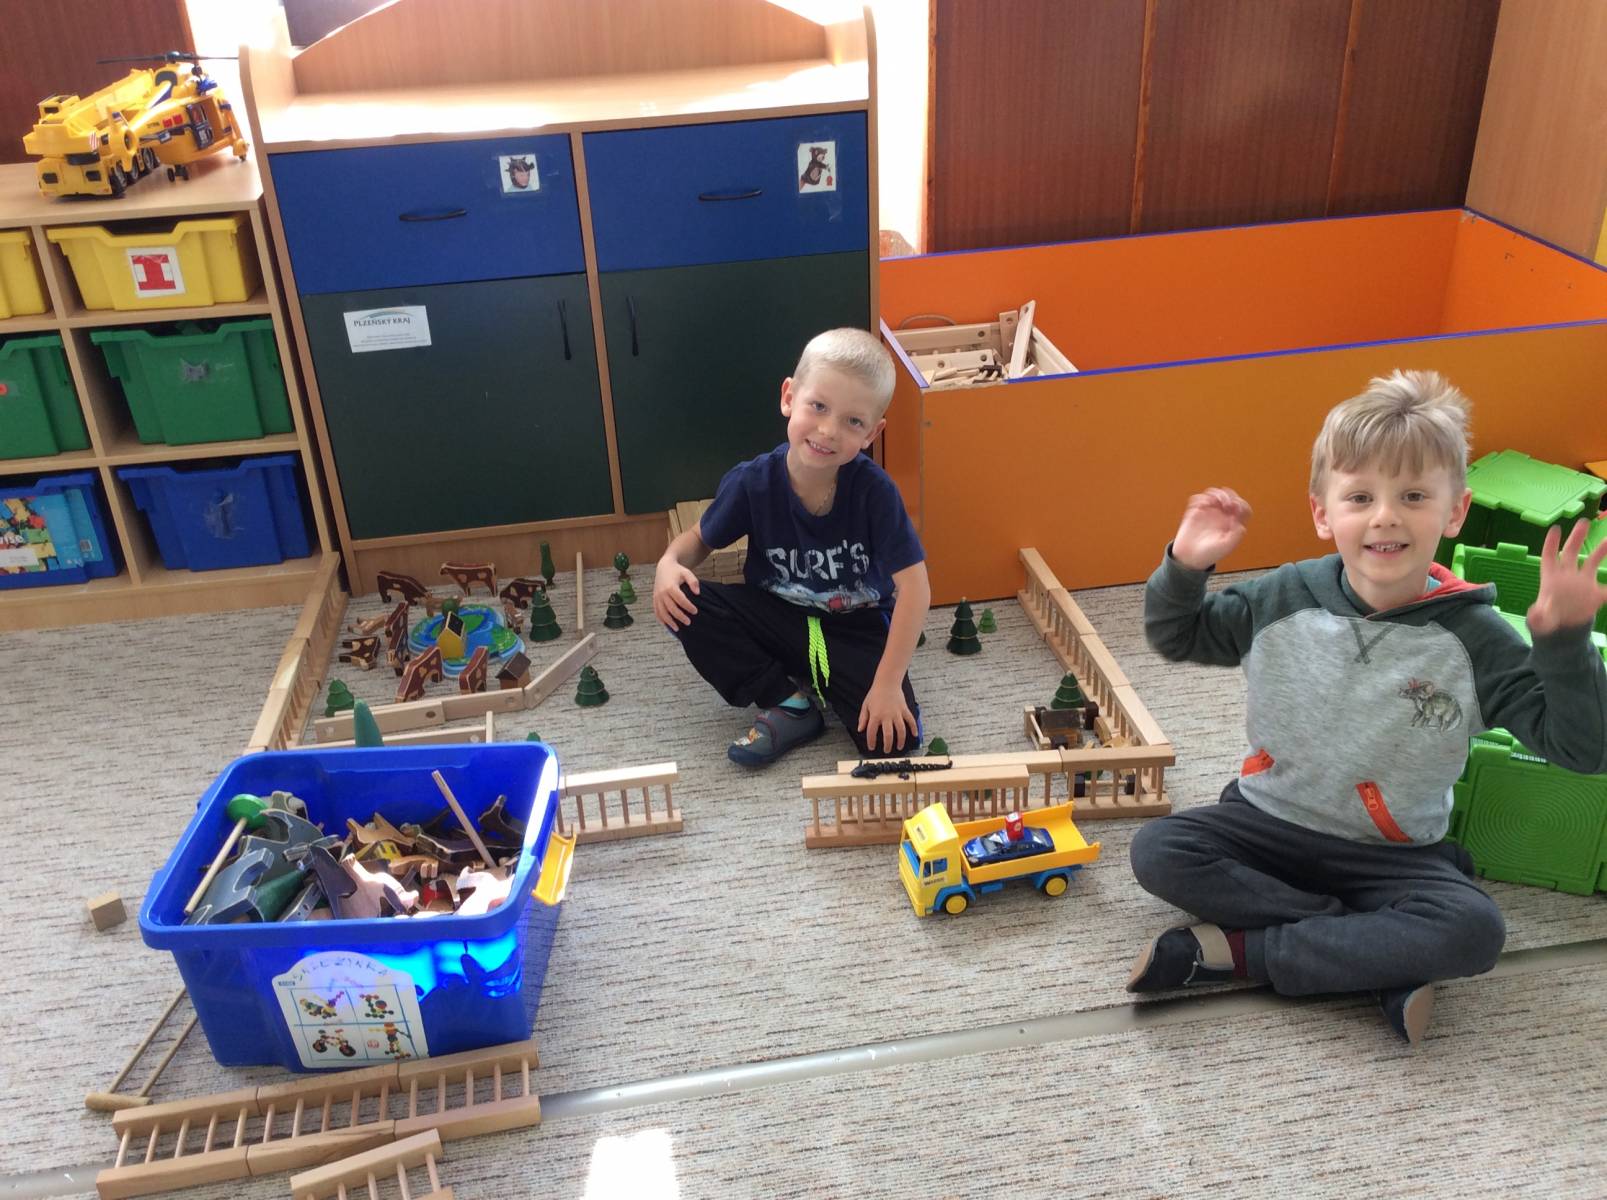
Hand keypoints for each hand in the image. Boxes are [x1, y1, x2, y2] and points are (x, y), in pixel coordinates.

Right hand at [652, 556, 700, 629]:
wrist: (664, 567)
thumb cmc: (678, 571)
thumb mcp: (687, 573)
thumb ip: (693, 582)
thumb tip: (698, 593)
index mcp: (671, 587)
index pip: (680, 600)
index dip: (688, 606)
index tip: (695, 611)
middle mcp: (662, 593)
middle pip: (671, 608)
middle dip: (680, 617)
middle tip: (688, 623)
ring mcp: (657, 597)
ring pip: (662, 612)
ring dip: (669, 622)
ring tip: (677, 629)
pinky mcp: (654, 599)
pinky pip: (656, 611)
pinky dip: (661, 619)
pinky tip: (667, 625)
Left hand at [858, 679, 917, 753]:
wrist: (887, 682)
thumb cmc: (875, 693)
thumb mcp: (865, 705)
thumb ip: (863, 718)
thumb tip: (860, 729)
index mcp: (875, 715)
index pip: (872, 732)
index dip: (871, 742)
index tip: (872, 747)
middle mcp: (886, 716)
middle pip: (888, 735)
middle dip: (888, 745)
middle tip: (887, 751)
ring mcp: (897, 713)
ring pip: (901, 730)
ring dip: (901, 740)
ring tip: (899, 747)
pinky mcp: (904, 709)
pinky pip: (910, 720)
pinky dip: (914, 728)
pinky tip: (915, 735)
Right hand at [1171, 487, 1251, 571]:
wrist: (1190, 558)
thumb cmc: (1209, 555)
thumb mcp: (1227, 546)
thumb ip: (1237, 534)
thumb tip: (1239, 520)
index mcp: (1232, 524)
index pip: (1243, 508)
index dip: (1241, 504)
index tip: (1235, 508)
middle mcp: (1222, 516)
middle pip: (1230, 497)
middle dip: (1228, 496)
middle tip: (1224, 503)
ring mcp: (1208, 513)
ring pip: (1215, 494)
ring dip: (1215, 494)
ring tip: (1212, 501)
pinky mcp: (1195, 512)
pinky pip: (1199, 499)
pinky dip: (1200, 498)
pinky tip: (1202, 505)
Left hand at [1526, 518, 1606, 636]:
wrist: (1565, 626)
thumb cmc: (1548, 617)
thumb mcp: (1541, 620)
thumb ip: (1538, 617)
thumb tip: (1536, 615)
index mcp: (1551, 578)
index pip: (1549, 557)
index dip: (1551, 544)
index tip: (1555, 529)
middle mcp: (1568, 575)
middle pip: (1570, 552)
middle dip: (1576, 537)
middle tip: (1583, 522)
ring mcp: (1583, 582)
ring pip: (1592, 562)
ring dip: (1601, 551)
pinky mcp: (1596, 594)